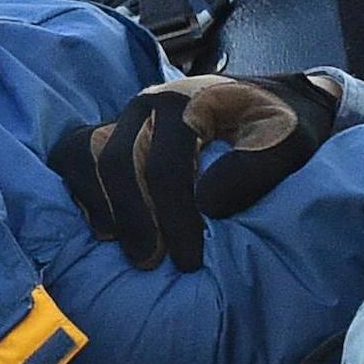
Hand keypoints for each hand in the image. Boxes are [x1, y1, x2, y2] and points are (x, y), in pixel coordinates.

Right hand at [48, 74, 341, 271]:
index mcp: (190, 101)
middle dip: (135, 220)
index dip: (173, 218)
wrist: (269, 103)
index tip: (189, 261)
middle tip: (153, 263)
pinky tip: (106, 227)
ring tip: (133, 252)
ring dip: (108, 210)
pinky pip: (75, 156)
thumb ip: (257, 168)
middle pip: (119, 163)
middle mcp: (149, 104)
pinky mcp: (112, 132)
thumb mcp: (288, 141)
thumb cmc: (279, 127)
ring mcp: (126, 117)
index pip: (165, 165)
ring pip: (89, 158)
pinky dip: (83, 191)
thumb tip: (208, 204)